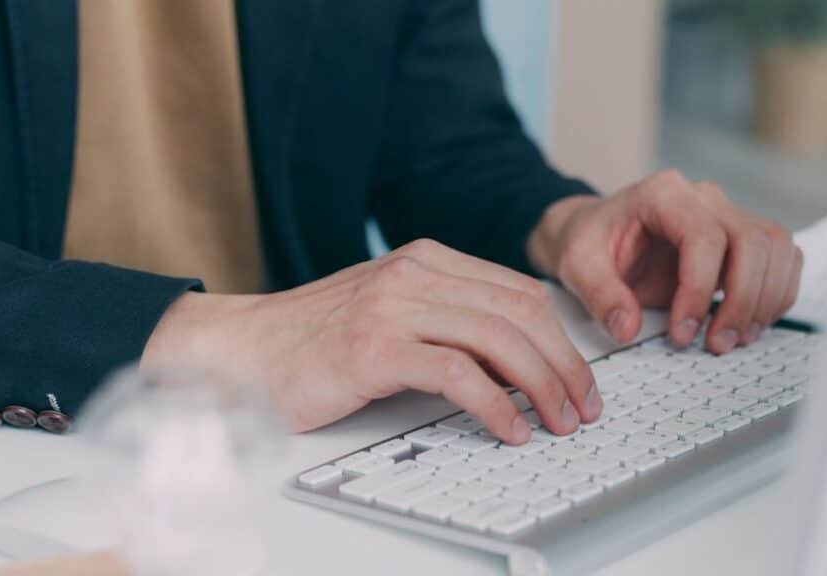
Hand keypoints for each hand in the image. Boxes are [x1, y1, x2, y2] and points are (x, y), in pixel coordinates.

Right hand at [142, 240, 599, 440]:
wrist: (244, 347)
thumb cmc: (319, 337)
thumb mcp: (394, 311)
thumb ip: (450, 319)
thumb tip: (519, 361)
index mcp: (429, 259)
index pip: (521, 292)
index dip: (562, 338)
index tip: (579, 377)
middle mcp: (417, 273)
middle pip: (521, 313)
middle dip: (564, 365)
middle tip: (582, 406)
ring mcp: (395, 306)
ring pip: (499, 338)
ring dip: (541, 386)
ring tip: (557, 422)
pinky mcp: (375, 347)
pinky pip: (457, 374)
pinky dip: (494, 405)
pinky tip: (509, 428)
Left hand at [528, 169, 802, 353]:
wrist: (597, 232)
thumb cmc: (590, 242)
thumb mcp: (577, 265)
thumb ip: (600, 295)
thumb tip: (627, 328)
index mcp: (663, 195)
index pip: (705, 237)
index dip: (700, 290)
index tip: (682, 332)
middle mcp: (704, 199)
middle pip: (752, 241)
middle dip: (742, 301)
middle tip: (716, 344)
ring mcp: (728, 215)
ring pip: (776, 247)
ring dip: (765, 299)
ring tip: (735, 339)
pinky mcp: (742, 238)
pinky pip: (782, 258)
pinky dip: (776, 293)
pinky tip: (750, 323)